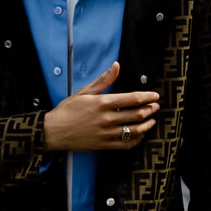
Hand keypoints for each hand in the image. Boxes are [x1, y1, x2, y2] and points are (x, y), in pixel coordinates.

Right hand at [43, 62, 159, 151]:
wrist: (54, 131)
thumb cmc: (67, 110)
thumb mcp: (84, 91)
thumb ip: (103, 79)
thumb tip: (116, 65)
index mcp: (103, 102)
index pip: (132, 99)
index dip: (147, 97)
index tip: (155, 95)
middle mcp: (106, 118)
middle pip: (136, 114)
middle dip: (150, 110)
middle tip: (156, 106)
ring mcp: (106, 133)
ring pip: (134, 130)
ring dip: (147, 125)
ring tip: (152, 120)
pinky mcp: (104, 145)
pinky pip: (125, 144)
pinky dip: (136, 140)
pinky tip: (140, 135)